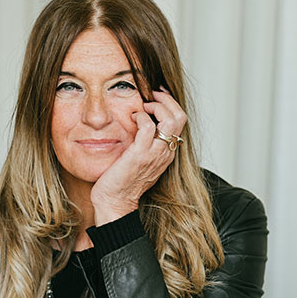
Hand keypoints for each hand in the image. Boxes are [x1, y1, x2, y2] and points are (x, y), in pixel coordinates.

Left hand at [90, 89, 187, 224]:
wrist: (115, 202)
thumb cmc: (121, 183)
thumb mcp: (139, 161)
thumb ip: (144, 145)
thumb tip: (139, 125)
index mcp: (167, 153)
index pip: (179, 122)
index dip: (170, 105)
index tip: (156, 97)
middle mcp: (165, 152)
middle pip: (181, 117)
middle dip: (167, 100)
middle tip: (152, 95)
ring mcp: (155, 153)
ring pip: (171, 119)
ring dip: (157, 105)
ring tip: (144, 104)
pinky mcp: (140, 154)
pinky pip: (148, 126)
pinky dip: (141, 115)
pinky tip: (132, 117)